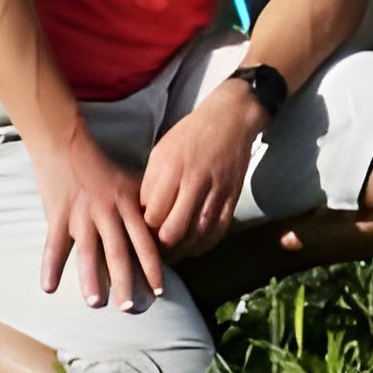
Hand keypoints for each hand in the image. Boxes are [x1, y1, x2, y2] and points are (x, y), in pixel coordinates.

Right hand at [34, 134, 168, 308]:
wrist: (66, 141)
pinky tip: (49, 288)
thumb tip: (162, 232)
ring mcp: (81, 214)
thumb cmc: (101, 165)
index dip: (152, 267)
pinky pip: (54, 245)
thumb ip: (144, 206)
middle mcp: (107, 211)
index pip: (144, 241)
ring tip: (96, 303)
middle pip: (118, 252)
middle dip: (125, 281)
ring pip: (88, 251)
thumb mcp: (130, 181)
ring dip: (91, 279)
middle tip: (129, 308)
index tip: (160, 291)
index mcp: (127, 204)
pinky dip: (50, 266)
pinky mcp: (57, 214)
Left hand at [140, 85, 261, 259]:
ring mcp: (217, 191)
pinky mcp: (233, 197)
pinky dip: (204, 245)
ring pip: (197, 236)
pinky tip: (192, 247)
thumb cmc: (189, 135)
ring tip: (170, 253)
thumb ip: (150, 185)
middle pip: (173, 232)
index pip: (151, 215)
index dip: (143, 231)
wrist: (230, 119)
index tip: (139, 235)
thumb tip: (141, 216)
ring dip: (181, 251)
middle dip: (160, 247)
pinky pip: (218, 232)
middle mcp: (195, 182)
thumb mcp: (160, 152)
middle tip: (153, 251)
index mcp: (171, 168)